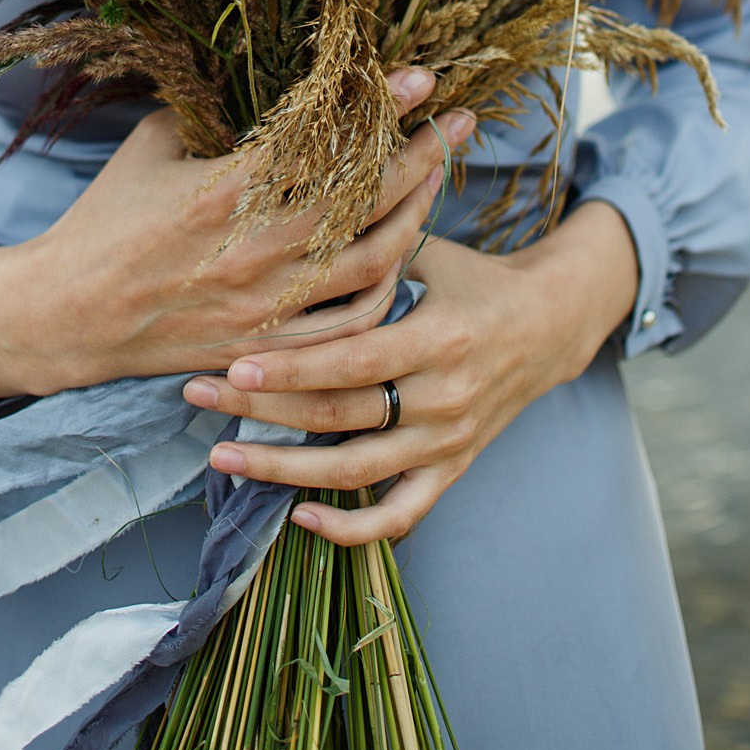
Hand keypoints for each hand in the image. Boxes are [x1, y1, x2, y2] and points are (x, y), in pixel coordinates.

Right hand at [0, 69, 478, 399]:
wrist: (66, 314)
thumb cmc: (103, 221)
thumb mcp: (149, 146)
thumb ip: (205, 111)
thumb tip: (248, 74)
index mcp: (224, 190)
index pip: (325, 139)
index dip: (381, 106)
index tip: (422, 77)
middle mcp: (255, 249)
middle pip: (367, 199)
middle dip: (424, 155)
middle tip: (459, 122)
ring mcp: (265, 306)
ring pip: (372, 262)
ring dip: (416, 218)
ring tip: (439, 182)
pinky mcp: (265, 347)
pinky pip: (349, 325)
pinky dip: (386, 292)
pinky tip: (403, 262)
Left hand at [183, 200, 638, 545]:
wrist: (552, 324)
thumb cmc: (475, 278)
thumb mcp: (432, 253)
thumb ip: (373, 250)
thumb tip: (298, 221)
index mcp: (438, 339)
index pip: (352, 362)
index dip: (291, 370)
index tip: (234, 366)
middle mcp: (444, 397)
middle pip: (339, 416)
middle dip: (261, 411)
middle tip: (198, 397)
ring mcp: (448, 441)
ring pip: (357, 470)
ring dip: (285, 470)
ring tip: (223, 457)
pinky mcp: (452, 468)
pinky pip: (403, 513)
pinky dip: (353, 529)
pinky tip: (300, 517)